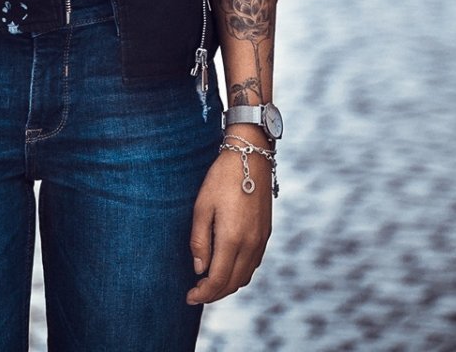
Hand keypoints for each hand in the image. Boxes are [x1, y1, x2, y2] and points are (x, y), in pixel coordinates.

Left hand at [186, 138, 273, 304]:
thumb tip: (199, 269)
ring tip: (209, 284)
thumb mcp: (202, 207)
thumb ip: (199, 241)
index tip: (189, 297)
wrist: (251, 157)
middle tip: (196, 294)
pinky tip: (226, 268)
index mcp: (232, 239)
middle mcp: (250, 244)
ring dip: (227, 286)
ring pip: (245, 277)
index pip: (218, 280)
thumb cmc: (221, 179)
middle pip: (233, 283)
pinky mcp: (266, 234)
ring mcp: (261, 240)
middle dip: (214, 294)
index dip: (203, 294)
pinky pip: (253, 265)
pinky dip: (239, 274)